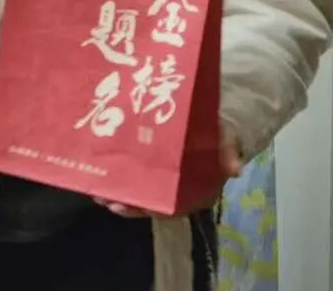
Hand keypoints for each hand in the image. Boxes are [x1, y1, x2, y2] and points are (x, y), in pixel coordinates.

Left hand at [94, 134, 246, 218]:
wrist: (219, 122)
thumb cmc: (221, 132)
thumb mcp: (228, 139)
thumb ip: (229, 152)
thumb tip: (237, 169)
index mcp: (198, 192)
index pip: (171, 208)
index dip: (148, 210)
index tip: (125, 206)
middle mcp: (179, 194)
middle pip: (150, 204)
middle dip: (126, 203)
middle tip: (103, 199)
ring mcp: (166, 185)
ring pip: (140, 195)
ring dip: (118, 193)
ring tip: (95, 190)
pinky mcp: (156, 173)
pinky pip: (137, 181)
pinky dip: (120, 179)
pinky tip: (102, 174)